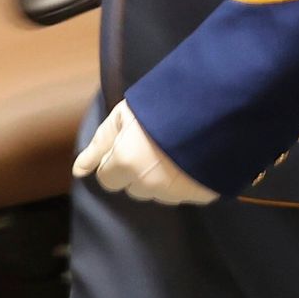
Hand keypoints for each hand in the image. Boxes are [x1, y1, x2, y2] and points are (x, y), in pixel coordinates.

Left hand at [74, 102, 211, 204]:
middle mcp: (149, 184)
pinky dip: (185, 182)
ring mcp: (178, 193)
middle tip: (155, 144)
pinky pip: (183, 194)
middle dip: (137, 171)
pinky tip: (192, 159)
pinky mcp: (202, 195)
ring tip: (175, 150)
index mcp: (127, 162)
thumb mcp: (125, 115)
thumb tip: (78, 171)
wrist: (220, 103)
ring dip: (160, 178)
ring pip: (157, 193)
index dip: (115, 159)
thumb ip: (99, 144)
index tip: (131, 142)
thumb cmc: (166, 102)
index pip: (107, 178)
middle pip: (132, 187)